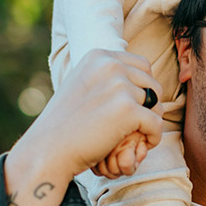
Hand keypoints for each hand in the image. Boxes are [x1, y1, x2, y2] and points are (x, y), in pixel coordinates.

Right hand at [11, 49, 162, 184]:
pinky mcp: (128, 110)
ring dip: (150, 122)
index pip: (143, 66)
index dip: (143, 88)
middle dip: (150, 105)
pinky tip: (142, 145)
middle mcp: (111, 66)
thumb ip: (107, 75)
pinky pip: (157, 123)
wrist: (48, 150)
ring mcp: (120, 86)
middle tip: (136, 125)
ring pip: (156, 104)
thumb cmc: (65, 123)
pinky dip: (153, 137)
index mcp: (100, 56)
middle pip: (153, 84)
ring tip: (134, 135)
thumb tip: (139, 73)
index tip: (133, 107)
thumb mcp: (82, 84)